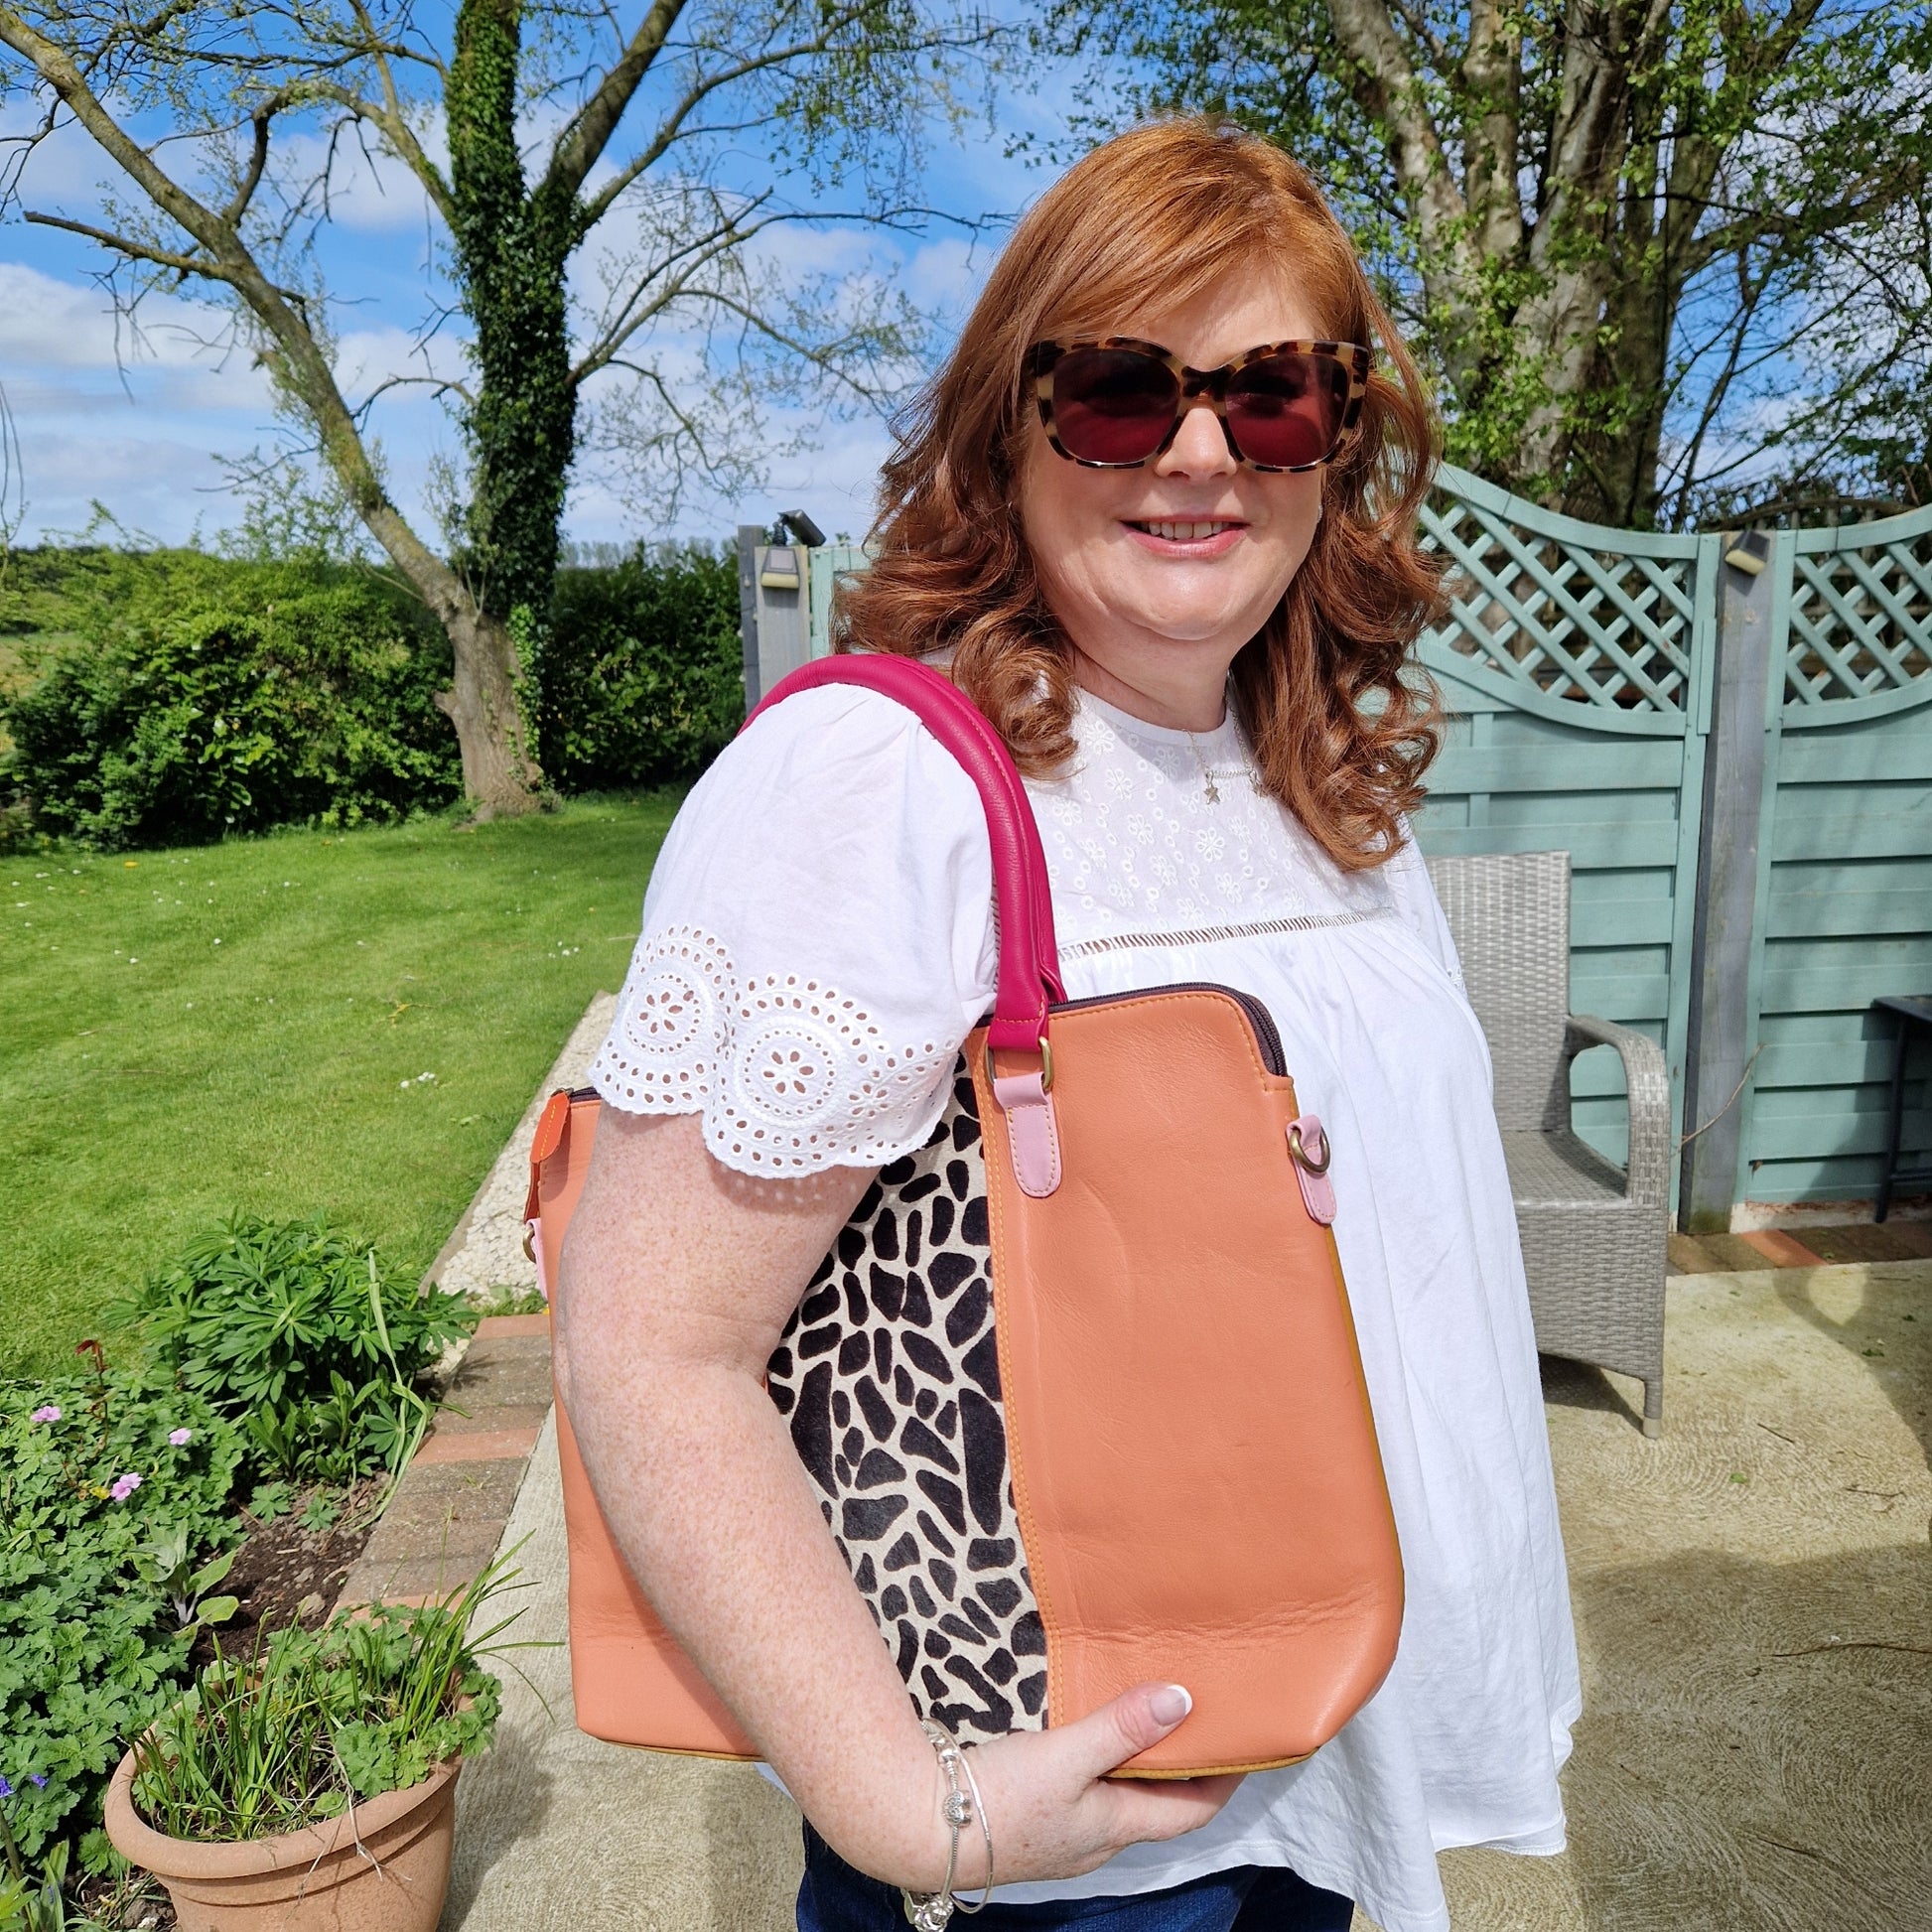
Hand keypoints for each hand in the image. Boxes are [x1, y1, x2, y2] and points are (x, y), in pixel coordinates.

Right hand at [943, 1684, 1242, 1889]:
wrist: (917, 1826)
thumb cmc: (996, 1798)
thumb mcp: (1065, 1756)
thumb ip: (1121, 1727)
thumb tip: (1183, 1700)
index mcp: (1115, 1827)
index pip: (1190, 1811)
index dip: (1223, 1782)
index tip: (1248, 1745)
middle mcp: (1095, 1839)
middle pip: (1156, 1806)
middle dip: (1181, 1767)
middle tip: (1197, 1718)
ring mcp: (1061, 1835)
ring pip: (1117, 1799)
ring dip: (1137, 1764)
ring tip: (1145, 1715)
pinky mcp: (1029, 1823)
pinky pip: (1083, 1794)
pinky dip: (1100, 1766)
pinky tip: (1083, 1736)